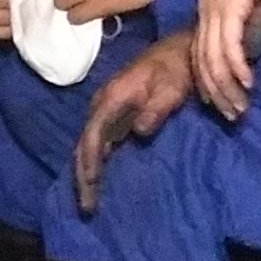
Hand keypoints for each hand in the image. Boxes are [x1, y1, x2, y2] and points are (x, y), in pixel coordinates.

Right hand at [74, 33, 196, 214]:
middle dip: (83, 176)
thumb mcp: (172, 88)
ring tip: (89, 201)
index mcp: (113, 98)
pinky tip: (99, 181)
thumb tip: (139, 132)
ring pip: (89, 145)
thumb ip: (157, 109)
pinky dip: (96, 163)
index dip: (90, 164)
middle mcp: (102, 105)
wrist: (178, 52)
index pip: (94, 136)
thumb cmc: (177, 69)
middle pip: (85, 145)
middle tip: (86, 207)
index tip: (90, 187)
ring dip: (87, 172)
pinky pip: (98, 143)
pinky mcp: (114, 115)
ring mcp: (106, 110)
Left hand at [194, 0, 260, 117]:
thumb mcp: (256, 2)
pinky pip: (227, 46)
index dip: (207, 81)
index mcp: (208, 8)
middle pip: (201, 62)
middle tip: (233, 115)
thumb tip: (251, 51)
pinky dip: (235, 68)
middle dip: (217, 93)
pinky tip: (247, 82)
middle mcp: (206, 10)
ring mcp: (215, 8)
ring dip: (227, 87)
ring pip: (212, 59)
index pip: (199, 53)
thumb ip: (250, 25)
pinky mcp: (230, 6)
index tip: (221, 102)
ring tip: (241, 106)